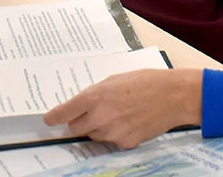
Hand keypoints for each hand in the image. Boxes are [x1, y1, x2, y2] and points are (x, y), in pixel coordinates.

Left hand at [43, 68, 202, 148]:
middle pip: (75, 128)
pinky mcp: (124, 143)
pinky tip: (129, 121)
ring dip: (97, 127)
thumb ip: (95, 94)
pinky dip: (115, 133)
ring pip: (93, 135)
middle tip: (91, 112)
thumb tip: (81, 105)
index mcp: (95, 97)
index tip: (49, 119)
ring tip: (117, 113)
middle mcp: (100, 117)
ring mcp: (112, 133)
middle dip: (78, 121)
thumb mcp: (115, 80)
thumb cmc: (146, 82)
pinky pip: (111, 141)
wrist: (173, 96)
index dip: (54, 117)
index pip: (63, 113)